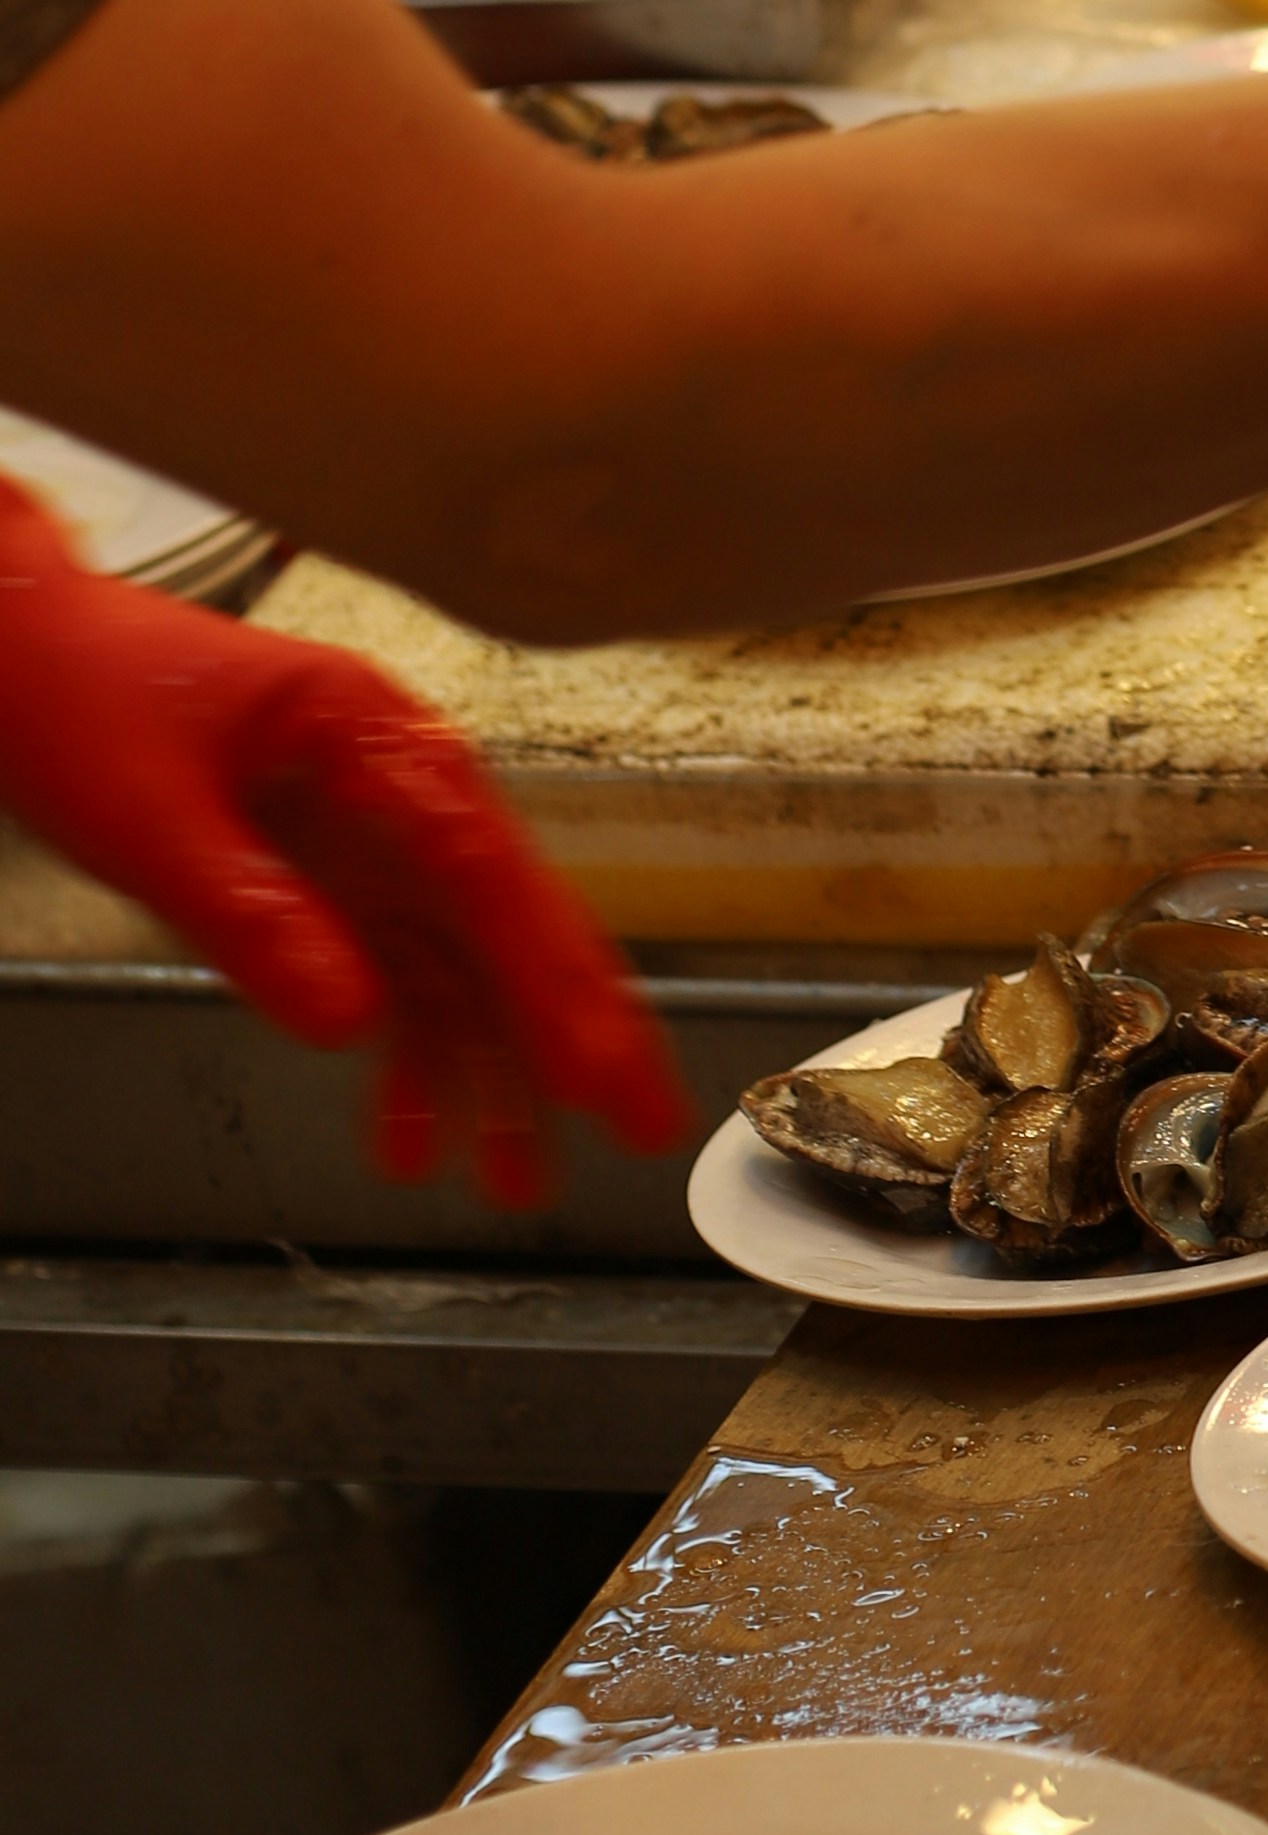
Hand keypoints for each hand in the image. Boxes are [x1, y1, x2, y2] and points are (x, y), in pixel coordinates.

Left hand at [0, 486, 682, 1200]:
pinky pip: (395, 974)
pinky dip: (409, 1055)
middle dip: (574, 1027)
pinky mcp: (331, 876)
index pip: (486, 872)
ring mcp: (370, 835)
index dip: (552, 978)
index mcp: (373, 739)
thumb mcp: (149, 816)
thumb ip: (252, 916)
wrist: (22, 655)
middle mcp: (398, 786)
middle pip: (508, 919)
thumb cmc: (80, 699)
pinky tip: (411, 1133)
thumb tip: (350, 1023)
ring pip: (462, 962)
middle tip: (639, 1124)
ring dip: (492, 1066)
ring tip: (514, 1179)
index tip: (598, 1068)